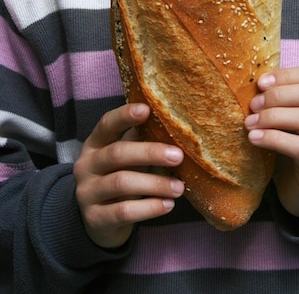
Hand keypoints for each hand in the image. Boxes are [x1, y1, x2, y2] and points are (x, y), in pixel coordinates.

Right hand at [73, 103, 184, 248]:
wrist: (98, 221)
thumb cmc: (119, 178)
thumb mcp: (125, 158)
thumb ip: (140, 140)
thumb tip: (171, 123)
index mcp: (94, 144)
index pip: (106, 124)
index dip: (124, 116)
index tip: (147, 109)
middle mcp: (86, 166)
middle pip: (117, 153)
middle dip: (150, 153)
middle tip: (178, 156)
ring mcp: (87, 193)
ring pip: (121, 183)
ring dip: (155, 184)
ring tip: (179, 187)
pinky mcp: (94, 218)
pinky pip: (124, 211)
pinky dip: (149, 207)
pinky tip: (168, 205)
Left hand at [245, 66, 298, 220]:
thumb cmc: (288, 150)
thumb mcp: (284, 121)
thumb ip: (276, 102)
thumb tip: (253, 85)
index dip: (286, 75)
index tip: (260, 83)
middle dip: (278, 95)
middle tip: (253, 105)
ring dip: (273, 117)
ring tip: (250, 123)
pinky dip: (274, 139)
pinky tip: (254, 138)